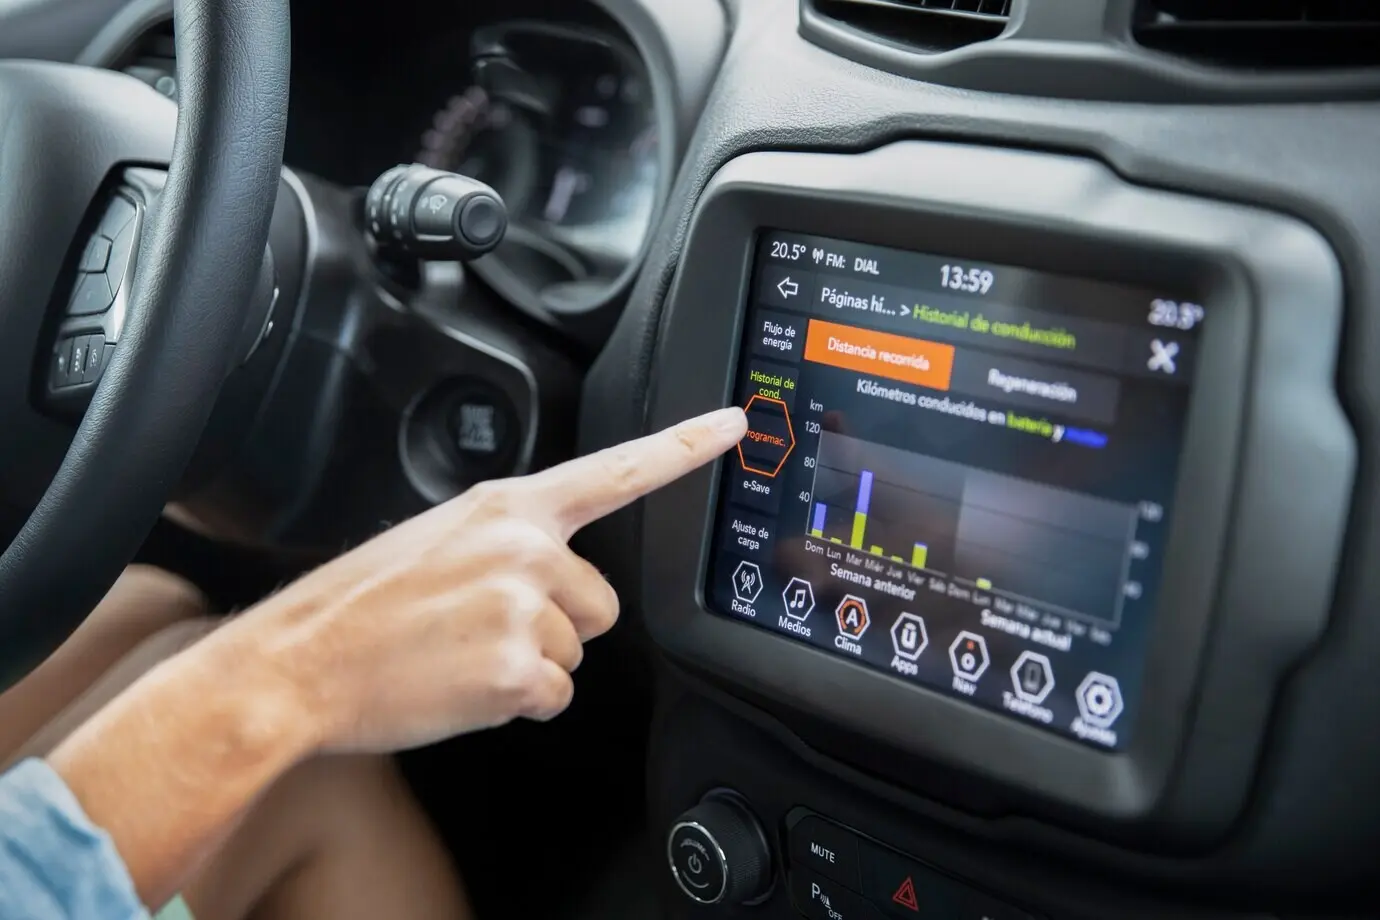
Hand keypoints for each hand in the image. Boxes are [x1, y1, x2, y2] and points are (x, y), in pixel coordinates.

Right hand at [216, 406, 746, 755]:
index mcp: (507, 507)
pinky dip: (514, 702)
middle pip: (602, 604)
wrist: (296, 664)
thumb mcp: (437, 540)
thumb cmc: (359, 607)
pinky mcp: (517, 668)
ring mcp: (524, 607)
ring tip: (460, 654)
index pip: (615, 470)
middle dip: (558, 625)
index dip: (684, 447)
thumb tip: (548, 569)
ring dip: (529, 664)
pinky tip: (461, 685)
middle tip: (481, 629)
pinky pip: (552, 696)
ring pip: (576, 654)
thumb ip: (507, 541)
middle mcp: (526, 548)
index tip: (734, 425)